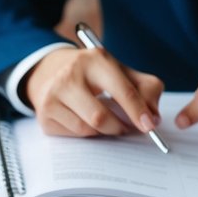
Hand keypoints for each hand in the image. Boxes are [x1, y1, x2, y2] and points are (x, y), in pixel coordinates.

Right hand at [23, 47, 163, 138]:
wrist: (49, 70)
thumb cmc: (93, 73)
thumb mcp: (119, 71)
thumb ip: (145, 88)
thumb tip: (153, 118)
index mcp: (94, 60)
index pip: (122, 90)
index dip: (138, 111)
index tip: (150, 127)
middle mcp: (69, 76)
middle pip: (101, 117)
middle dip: (119, 128)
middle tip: (128, 128)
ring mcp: (52, 96)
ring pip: (87, 130)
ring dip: (103, 132)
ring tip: (108, 123)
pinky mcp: (44, 116)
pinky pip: (73, 136)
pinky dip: (86, 133)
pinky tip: (86, 120)